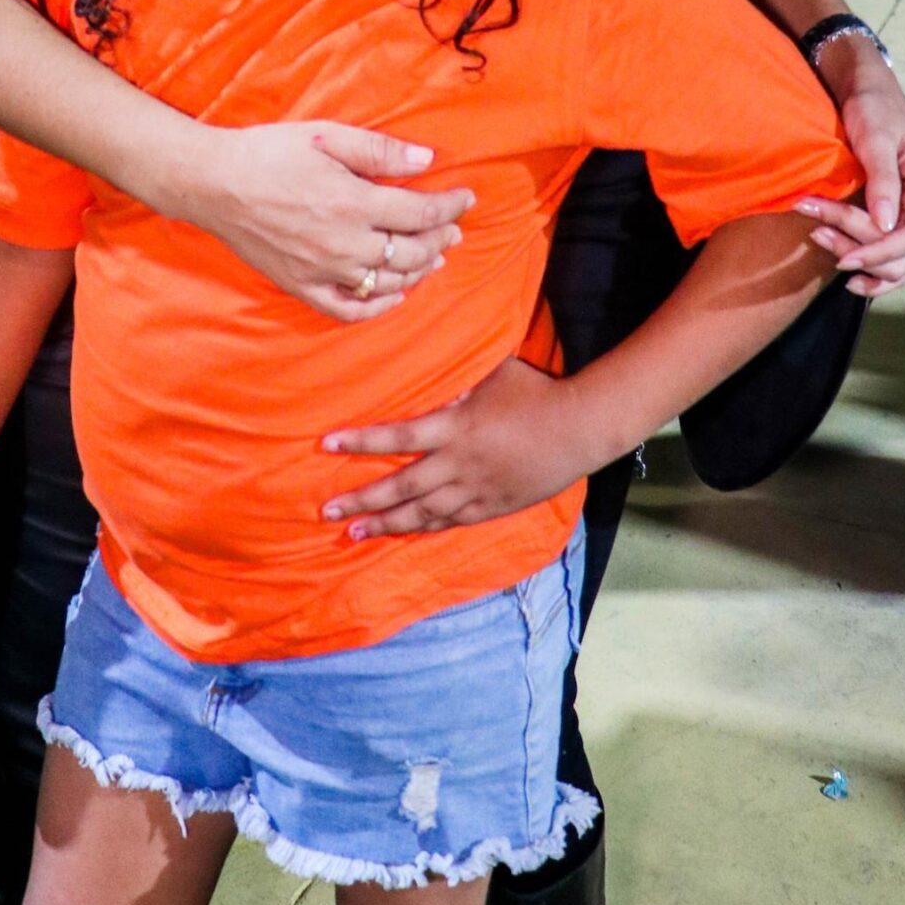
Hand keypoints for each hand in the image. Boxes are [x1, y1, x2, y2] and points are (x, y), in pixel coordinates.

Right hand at [186, 121, 474, 322]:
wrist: (213, 183)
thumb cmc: (268, 152)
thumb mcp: (327, 136)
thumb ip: (380, 151)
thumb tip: (427, 161)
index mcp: (353, 203)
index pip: (421, 213)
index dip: (450, 206)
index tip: (466, 198)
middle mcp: (343, 244)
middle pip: (411, 252)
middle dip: (440, 239)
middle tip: (452, 228)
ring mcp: (322, 270)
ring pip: (388, 283)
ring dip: (418, 271)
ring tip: (433, 258)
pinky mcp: (301, 286)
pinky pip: (348, 309)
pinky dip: (377, 308)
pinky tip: (393, 296)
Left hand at [319, 357, 570, 536]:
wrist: (579, 429)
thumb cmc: (534, 391)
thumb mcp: (490, 373)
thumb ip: (454, 379)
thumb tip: (422, 370)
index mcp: (455, 427)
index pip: (397, 437)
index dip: (360, 441)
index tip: (326, 444)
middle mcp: (459, 464)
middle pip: (401, 486)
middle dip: (361, 500)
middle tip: (328, 511)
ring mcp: (475, 490)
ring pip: (422, 513)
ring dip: (385, 524)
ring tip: (354, 534)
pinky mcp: (491, 507)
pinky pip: (450, 522)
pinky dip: (423, 528)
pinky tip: (402, 533)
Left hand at [800, 39, 904, 296]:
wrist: (866, 93)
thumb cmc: (873, 108)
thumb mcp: (876, 139)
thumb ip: (882, 181)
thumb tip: (887, 226)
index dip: (879, 252)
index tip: (843, 259)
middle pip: (901, 251)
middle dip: (858, 245)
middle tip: (815, 227)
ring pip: (893, 259)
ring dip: (856, 253)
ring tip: (817, 234)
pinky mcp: (900, 220)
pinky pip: (891, 257)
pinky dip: (869, 266)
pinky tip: (848, 273)